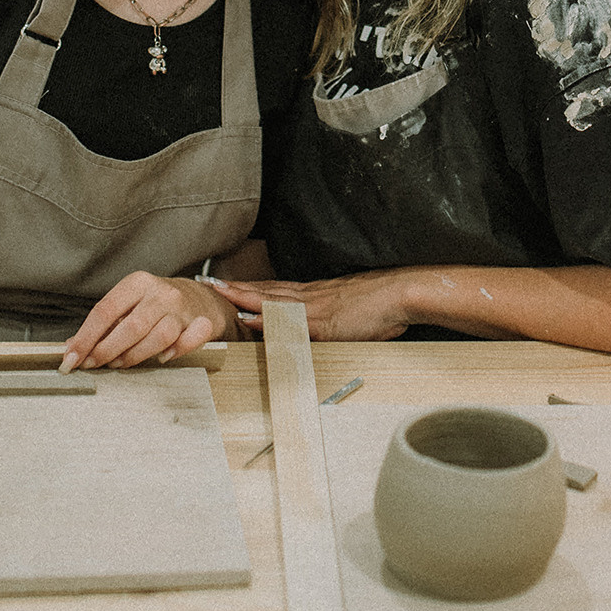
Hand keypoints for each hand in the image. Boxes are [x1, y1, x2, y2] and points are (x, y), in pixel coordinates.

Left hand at [60, 272, 234, 369]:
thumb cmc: (157, 304)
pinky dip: (176, 352)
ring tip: (119, 363)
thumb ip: (103, 325)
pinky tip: (163, 358)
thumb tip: (72, 347)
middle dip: (106, 350)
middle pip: (131, 326)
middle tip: (93, 364)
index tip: (72, 357)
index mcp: (137, 283)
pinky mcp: (202, 323)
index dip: (86, 337)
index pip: (105, 310)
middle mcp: (161, 293)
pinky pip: (190, 340)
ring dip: (134, 356)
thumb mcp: (128, 304)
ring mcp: (182, 309)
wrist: (201, 298)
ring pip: (158, 337)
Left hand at [210, 273, 414, 342]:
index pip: (275, 289)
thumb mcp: (349, 312)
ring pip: (272, 300)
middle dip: (236, 287)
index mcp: (316, 294)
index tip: (227, 283)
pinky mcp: (324, 321)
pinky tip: (251, 317)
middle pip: (266, 290)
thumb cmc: (381, 304)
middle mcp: (310, 296)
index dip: (250, 286)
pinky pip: (289, 319)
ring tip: (219, 293)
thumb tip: (319, 328)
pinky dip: (268, 318)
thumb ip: (330, 319)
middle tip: (209, 283)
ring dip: (243, 296)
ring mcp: (315, 307)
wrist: (402, 293)